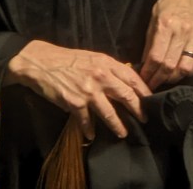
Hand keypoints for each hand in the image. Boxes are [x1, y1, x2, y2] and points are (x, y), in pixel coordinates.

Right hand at [6, 40, 150, 139]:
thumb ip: (108, 68)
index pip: (132, 77)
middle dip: (138, 109)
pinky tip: (91, 134)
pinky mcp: (74, 103)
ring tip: (123, 133)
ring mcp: (88, 90)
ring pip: (109, 112)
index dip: (143, 91)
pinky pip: (86, 121)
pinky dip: (89, 129)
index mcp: (106, 62)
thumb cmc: (67, 60)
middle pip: (126, 96)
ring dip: (118, 125)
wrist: (41, 62)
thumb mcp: (92, 57)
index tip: (151, 100)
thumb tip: (124, 81)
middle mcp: (100, 76)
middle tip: (144, 119)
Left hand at [140, 0, 192, 89]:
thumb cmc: (165, 9)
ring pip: (185, 68)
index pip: (156, 57)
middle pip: (170, 65)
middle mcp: (183, 31)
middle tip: (152, 84)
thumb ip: (149, 46)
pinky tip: (181, 71)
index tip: (143, 80)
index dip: (148, 73)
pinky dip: (189, 72)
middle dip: (158, 79)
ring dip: (174, 78)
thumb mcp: (152, 22)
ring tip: (166, 78)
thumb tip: (144, 68)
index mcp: (166, 25)